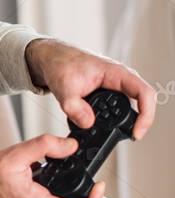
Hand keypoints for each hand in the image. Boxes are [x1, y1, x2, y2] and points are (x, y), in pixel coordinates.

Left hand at [25, 38, 155, 139]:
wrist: (52, 59)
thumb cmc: (61, 65)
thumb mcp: (64, 87)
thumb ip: (74, 107)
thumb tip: (88, 123)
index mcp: (117, 73)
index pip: (144, 93)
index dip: (146, 115)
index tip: (136, 133)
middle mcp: (121, 80)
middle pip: (141, 103)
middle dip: (136, 122)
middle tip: (128, 138)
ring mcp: (116, 88)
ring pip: (129, 108)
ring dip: (125, 122)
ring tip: (116, 134)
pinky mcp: (108, 95)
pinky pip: (117, 109)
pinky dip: (113, 120)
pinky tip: (105, 128)